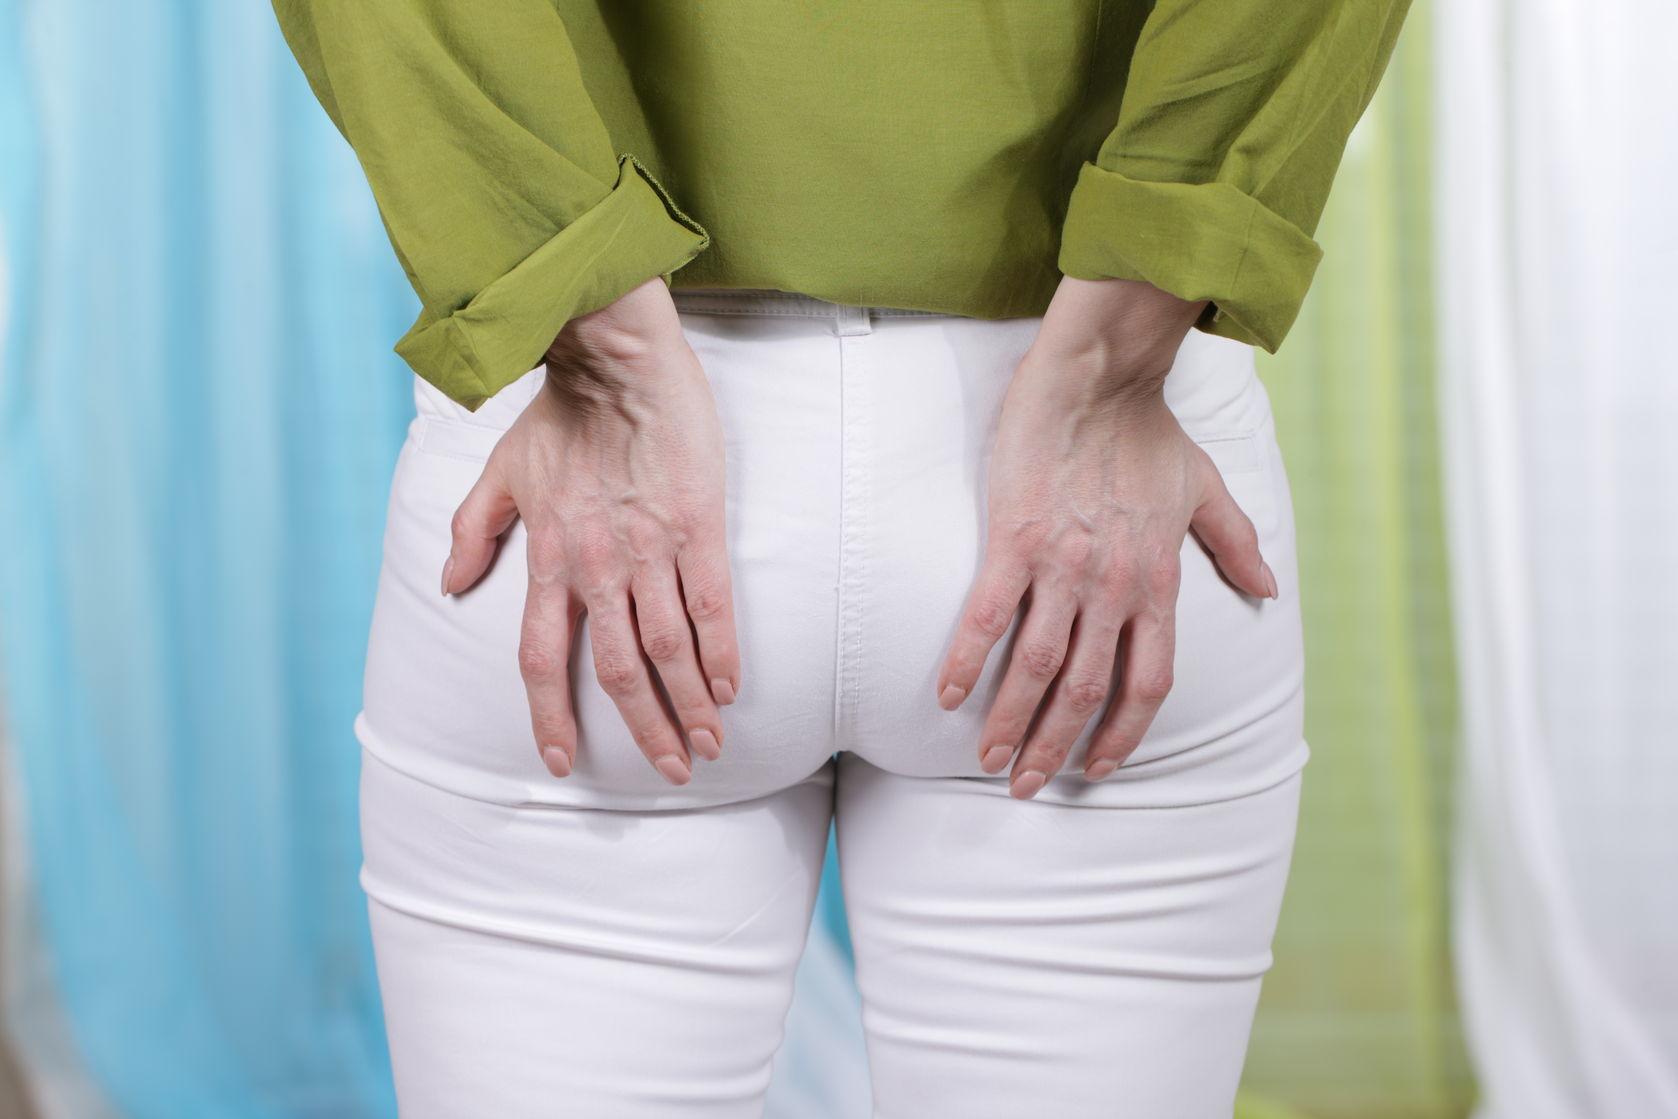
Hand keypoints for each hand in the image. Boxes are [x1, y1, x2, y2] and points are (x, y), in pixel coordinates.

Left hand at [442, 277, 740, 785]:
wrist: (616, 359)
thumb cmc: (562, 412)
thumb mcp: (500, 471)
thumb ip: (473, 530)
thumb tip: (450, 586)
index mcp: (550, 558)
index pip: (542, 658)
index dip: (551, 715)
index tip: (562, 760)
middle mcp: (597, 566)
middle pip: (617, 670)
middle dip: (644, 729)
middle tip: (671, 771)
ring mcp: (650, 549)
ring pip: (668, 647)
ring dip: (689, 704)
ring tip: (707, 744)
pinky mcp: (697, 526)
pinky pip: (711, 603)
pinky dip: (721, 652)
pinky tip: (731, 688)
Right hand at [935, 277, 1277, 798]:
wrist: (1099, 377)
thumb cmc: (1148, 429)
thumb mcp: (1205, 488)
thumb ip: (1236, 542)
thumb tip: (1268, 588)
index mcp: (1156, 582)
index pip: (1147, 681)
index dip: (1125, 732)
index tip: (1100, 766)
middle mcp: (1113, 587)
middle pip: (1086, 691)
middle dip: (1054, 746)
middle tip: (1025, 786)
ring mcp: (1062, 568)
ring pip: (1038, 667)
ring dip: (1009, 721)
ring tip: (987, 759)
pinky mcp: (1015, 540)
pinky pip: (988, 615)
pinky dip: (967, 660)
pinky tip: (946, 695)